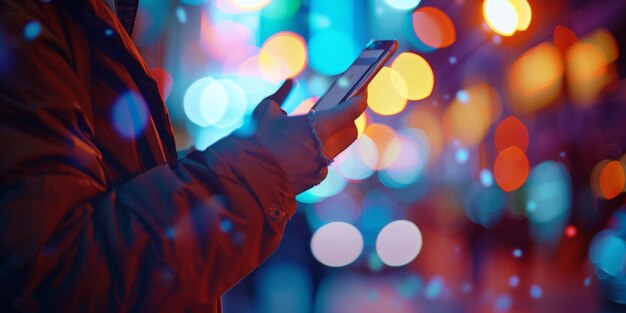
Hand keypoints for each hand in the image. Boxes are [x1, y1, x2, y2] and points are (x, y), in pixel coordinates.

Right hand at [250, 79, 366, 193]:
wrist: (246, 179)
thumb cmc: (255, 141)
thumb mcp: (265, 111)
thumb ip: (280, 95)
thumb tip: (289, 83)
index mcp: (319, 127)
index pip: (351, 112)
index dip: (359, 99)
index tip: (362, 91)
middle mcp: (326, 148)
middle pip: (351, 131)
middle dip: (349, 119)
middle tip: (339, 109)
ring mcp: (322, 166)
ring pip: (338, 148)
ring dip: (334, 136)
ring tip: (319, 126)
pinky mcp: (315, 179)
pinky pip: (324, 161)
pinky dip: (319, 151)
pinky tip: (304, 146)